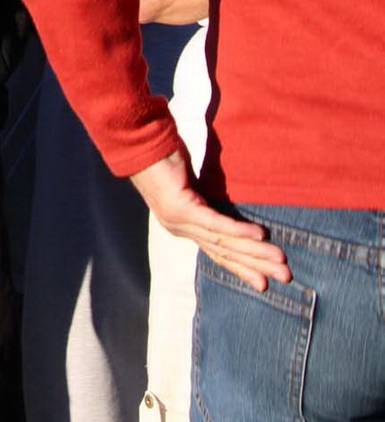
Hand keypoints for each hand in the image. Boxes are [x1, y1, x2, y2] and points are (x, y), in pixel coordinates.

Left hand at [131, 149, 290, 290]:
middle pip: (223, 252)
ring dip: (255, 252)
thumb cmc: (162, 155)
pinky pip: (215, 223)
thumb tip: (224, 202)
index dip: (240, 267)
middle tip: (284, 277)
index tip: (262, 282)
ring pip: (223, 241)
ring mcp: (179, 220)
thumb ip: (204, 198)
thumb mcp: (188, 182)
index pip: (216, 252)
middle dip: (255, 266)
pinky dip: (239, 231)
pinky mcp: (181, 207)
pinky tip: (259, 236)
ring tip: (279, 260)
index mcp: (182, 225)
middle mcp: (180, 228)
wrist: (138, 140)